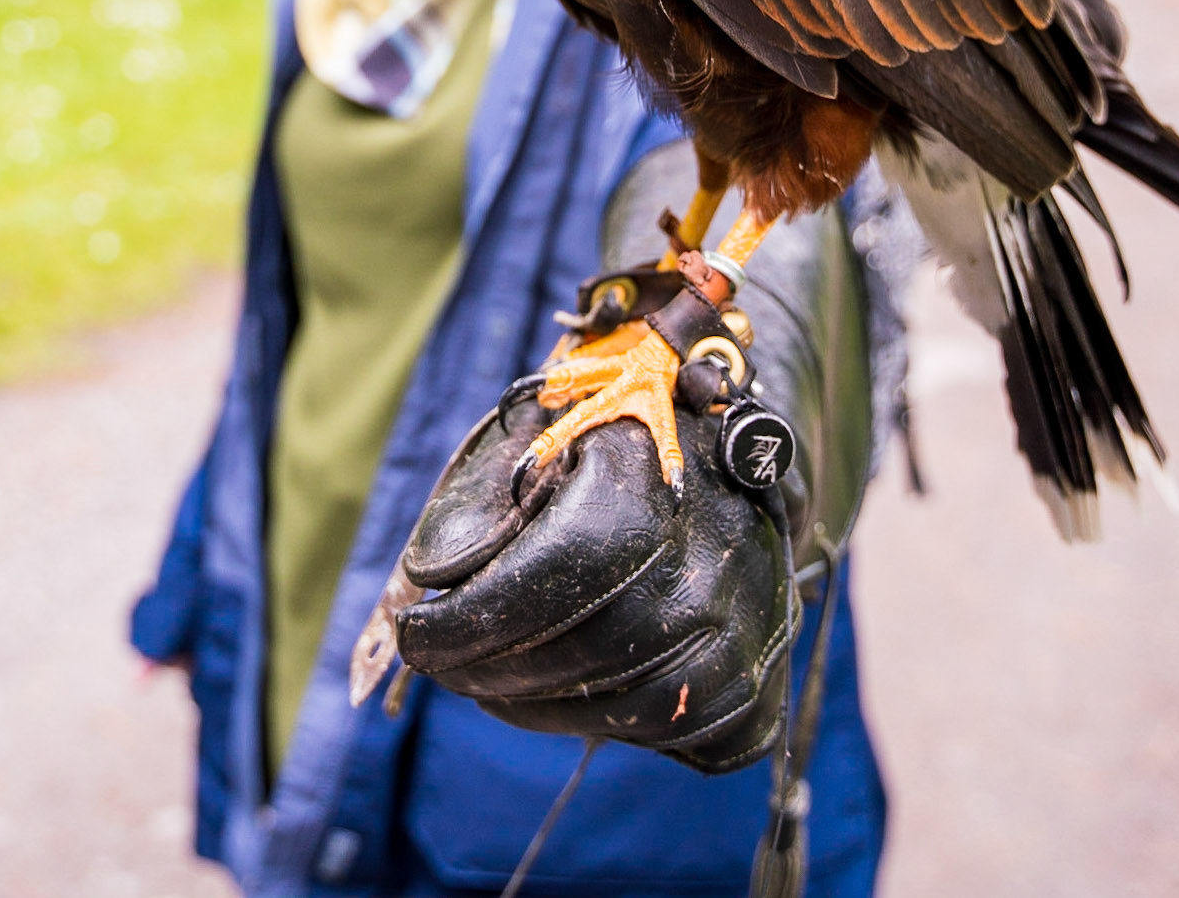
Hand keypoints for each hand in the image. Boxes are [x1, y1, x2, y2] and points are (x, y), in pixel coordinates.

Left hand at [394, 396, 792, 772]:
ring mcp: (748, 632)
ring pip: (623, 711)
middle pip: (580, 655)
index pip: (550, 580)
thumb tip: (432, 574)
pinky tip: (574, 691)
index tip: (418, 632)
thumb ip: (479, 500)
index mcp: (651, 484)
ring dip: (536, 704)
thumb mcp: (537, 438)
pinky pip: (678, 739)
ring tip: (497, 674)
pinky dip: (611, 723)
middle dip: (488, 668)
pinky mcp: (760, 687)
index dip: (470, 620)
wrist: (718, 454)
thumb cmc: (606, 444)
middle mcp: (712, 563)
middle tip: (446, 658)